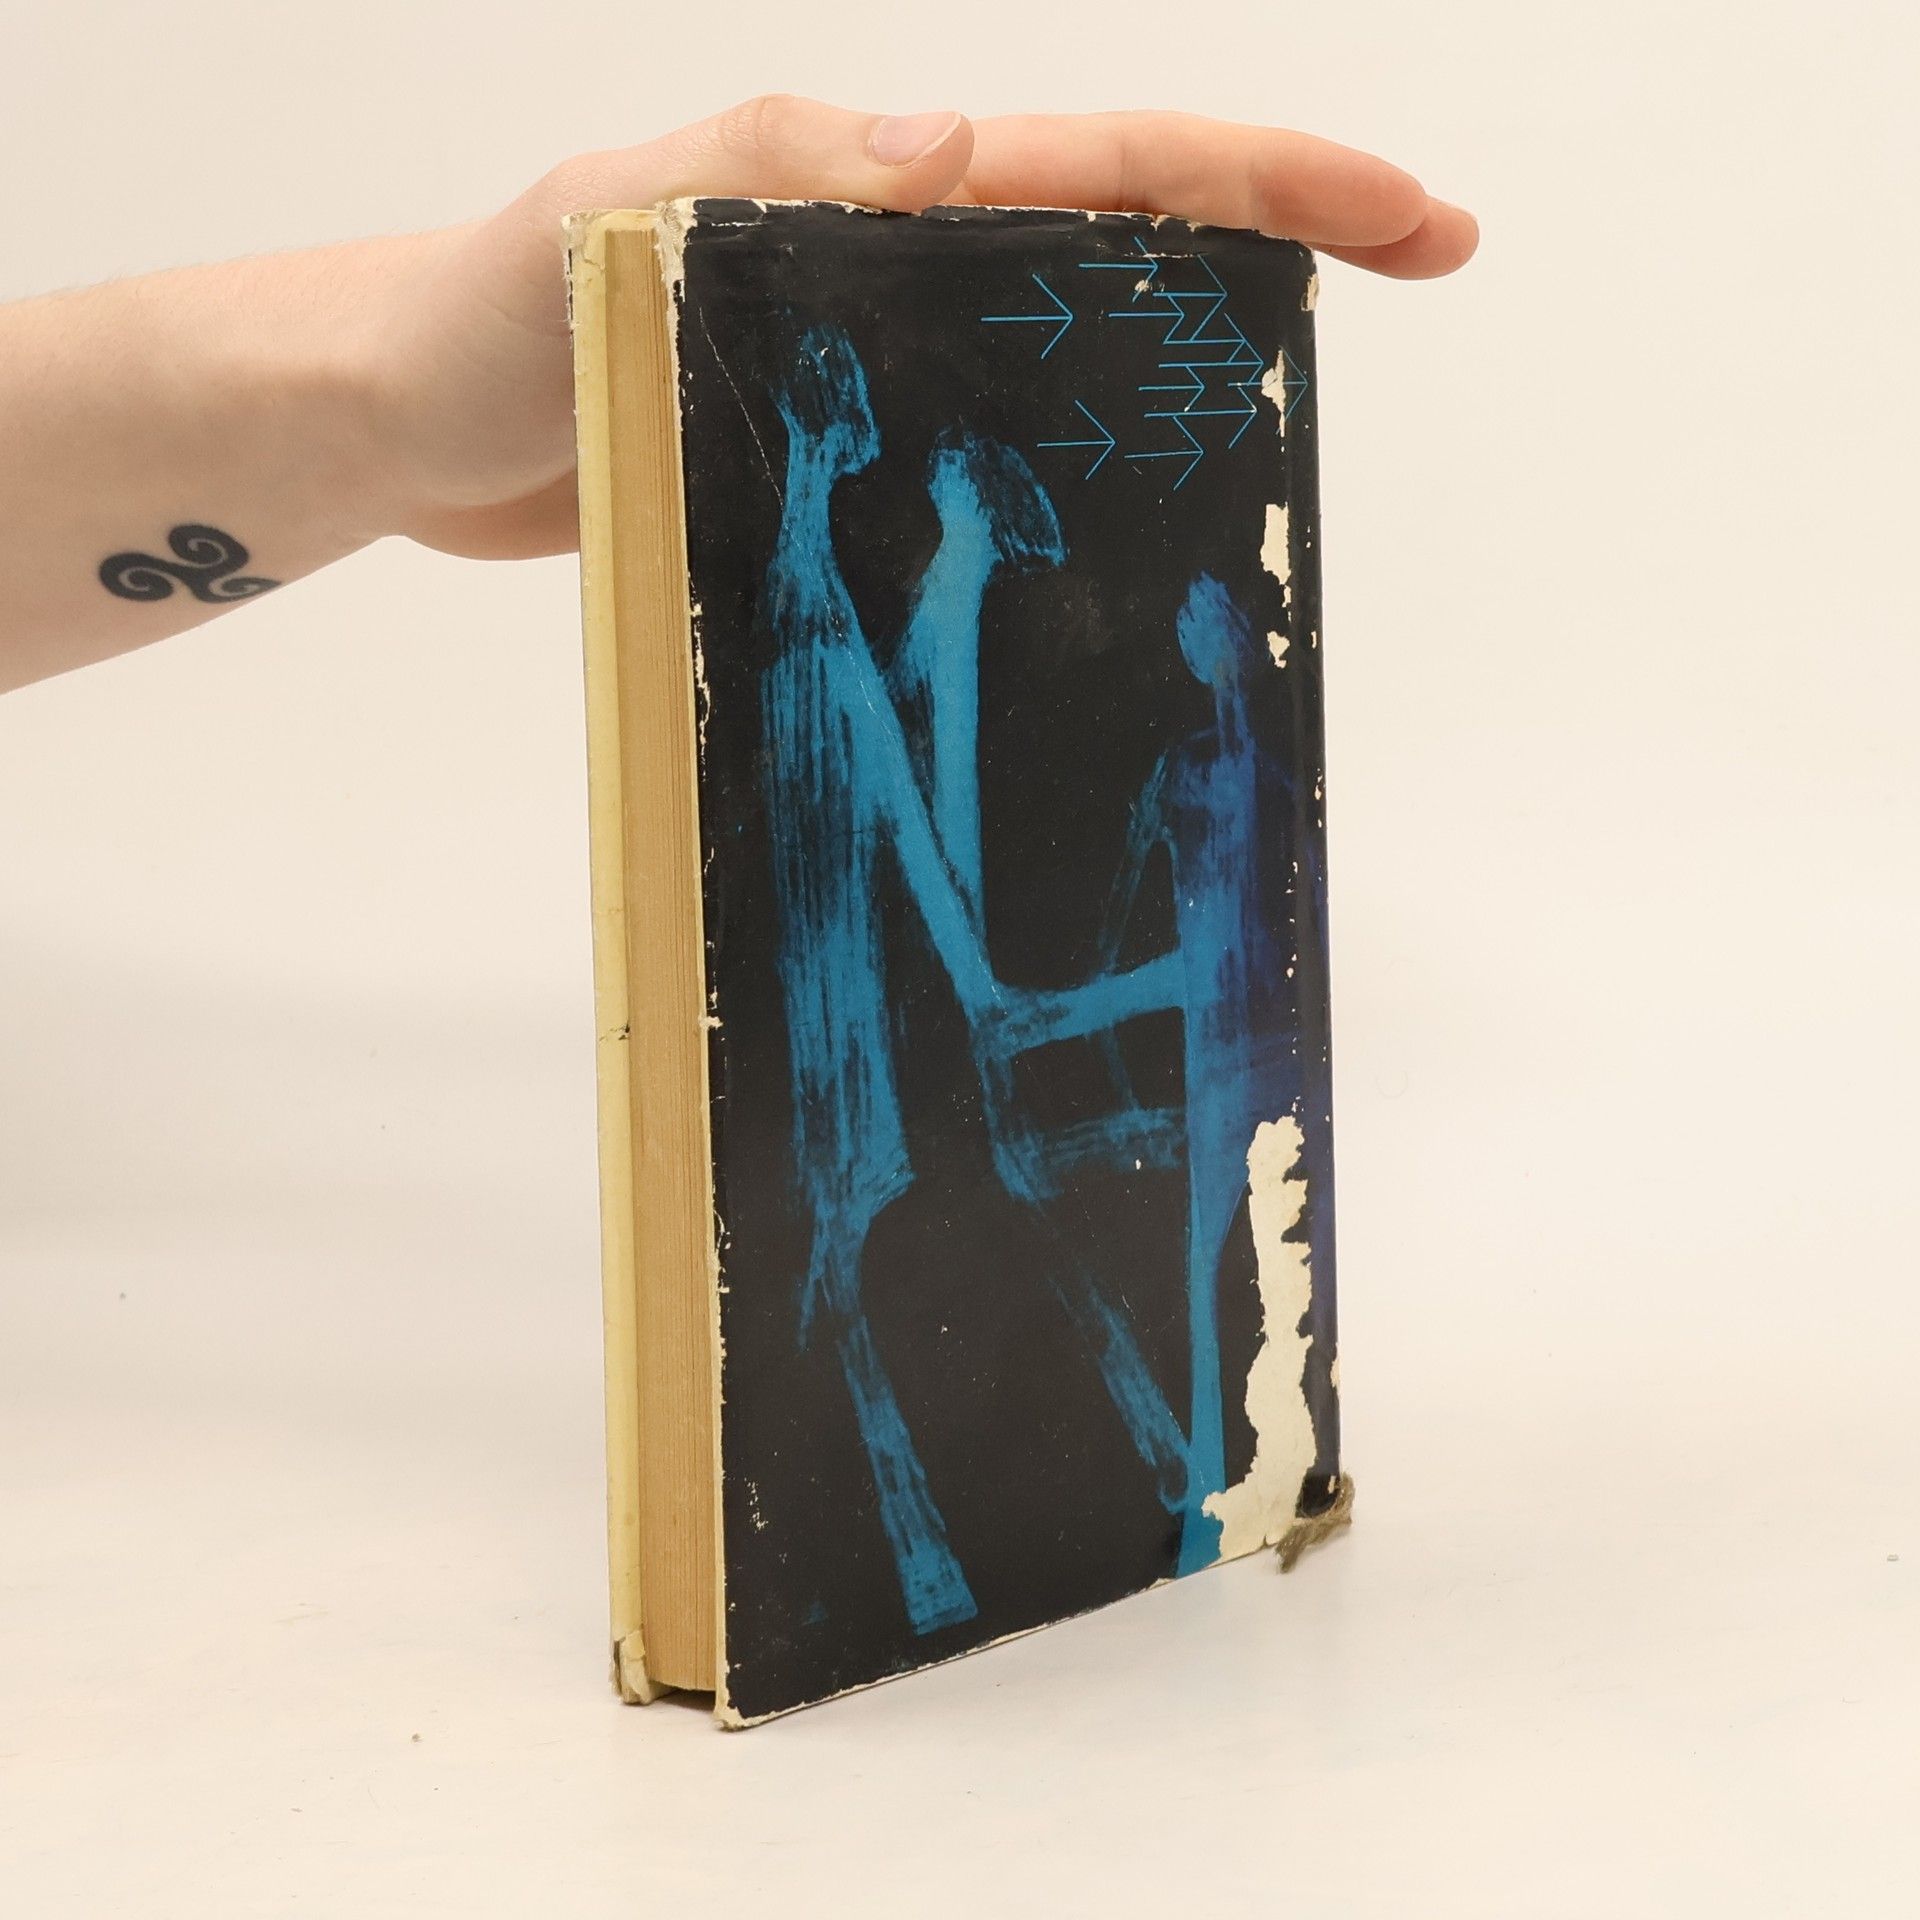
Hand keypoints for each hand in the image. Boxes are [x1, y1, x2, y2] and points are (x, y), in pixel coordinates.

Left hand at [364, 96, 1476, 561]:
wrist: (416, 426)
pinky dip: (1062, 492)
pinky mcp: (843, 462)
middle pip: (1124, 249)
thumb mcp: (623, 221)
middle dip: (1273, 251)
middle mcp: (900, 272)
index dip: (1267, 180)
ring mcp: (879, 372)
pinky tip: (1113, 549)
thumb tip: (965, 148)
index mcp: (875, 193)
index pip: (1107, 165)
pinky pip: (981, 461)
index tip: (1406, 216)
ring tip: (1293, 429)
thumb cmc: (490, 313)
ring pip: (1067, 365)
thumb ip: (777, 183)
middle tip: (1405, 282)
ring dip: (1186, 380)